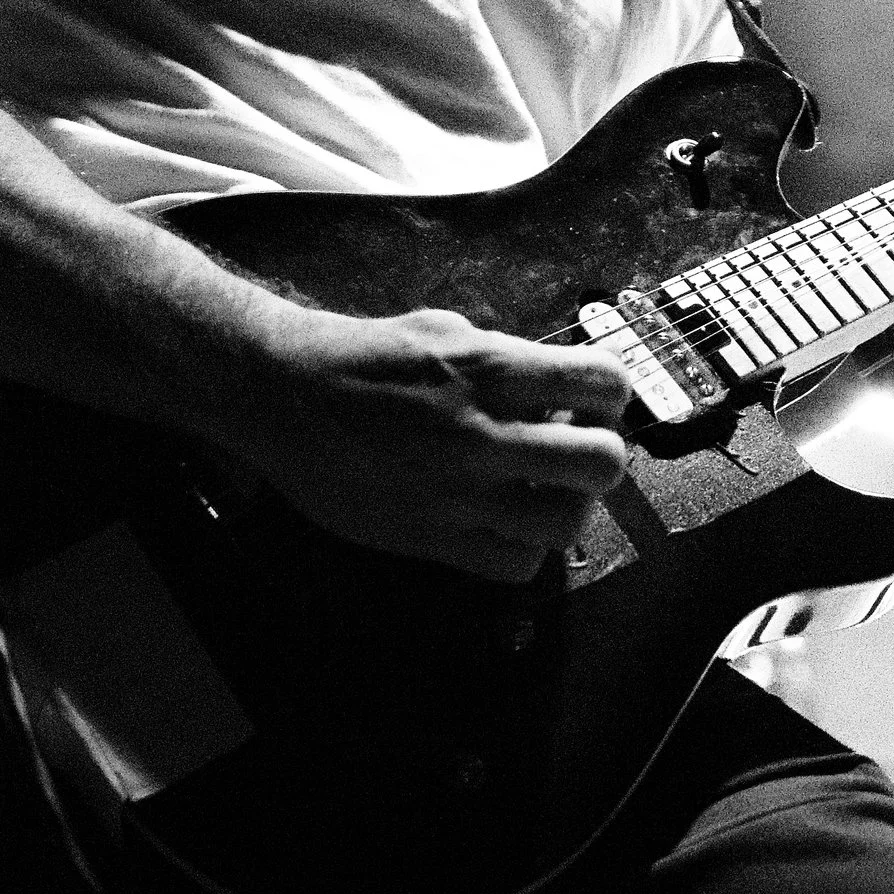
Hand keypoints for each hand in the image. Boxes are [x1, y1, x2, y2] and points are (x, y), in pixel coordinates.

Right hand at [212, 305, 631, 583]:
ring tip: (544, 491)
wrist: (282, 396)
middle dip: (601, 455)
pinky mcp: (430, 537)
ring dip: (568, 506)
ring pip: (566, 523)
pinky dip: (523, 547)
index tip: (591, 401)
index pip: (604, 383)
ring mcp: (457, 493)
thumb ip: (509, 360)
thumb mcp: (444, 330)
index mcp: (488, 369)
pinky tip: (505, 521)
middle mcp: (479, 433)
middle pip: (602, 463)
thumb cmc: (365, 357)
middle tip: (574, 451)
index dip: (611, 394)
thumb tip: (566, 390)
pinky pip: (516, 564)